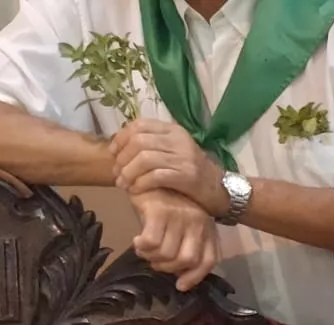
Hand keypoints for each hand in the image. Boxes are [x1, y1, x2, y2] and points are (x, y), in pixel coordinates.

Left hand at [112, 119, 227, 215]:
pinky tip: (136, 190)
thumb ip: (153, 144)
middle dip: (122, 159)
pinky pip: (156, 176)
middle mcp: (179, 140)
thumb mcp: (174, 151)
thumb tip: (120, 144)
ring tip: (123, 184)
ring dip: (128, 173)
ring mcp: (184, 158)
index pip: (140, 125)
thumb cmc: (191, 172)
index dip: (121, 138)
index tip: (113, 154)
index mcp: (173, 130)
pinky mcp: (187, 176)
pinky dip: (141, 184)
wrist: (221, 190)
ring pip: (144, 159)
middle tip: (117, 174)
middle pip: (139, 141)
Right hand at [129, 188, 219, 291]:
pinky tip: (137, 241)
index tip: (180, 285)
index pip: (208, 260)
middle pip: (186, 260)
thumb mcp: (180, 226)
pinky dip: (142, 247)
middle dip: (166, 267)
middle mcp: (198, 222)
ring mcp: (180, 216)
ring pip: (167, 253)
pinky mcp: (161, 212)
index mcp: (207, 228)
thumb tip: (180, 278)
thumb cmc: (164, 204)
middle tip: (153, 260)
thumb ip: (185, 246)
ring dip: (151, 257)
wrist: (149, 175)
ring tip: (144, 249)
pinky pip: (151, 242)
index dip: (195, 277)